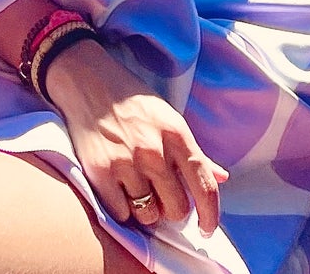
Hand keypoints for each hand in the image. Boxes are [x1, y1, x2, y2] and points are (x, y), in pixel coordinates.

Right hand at [42, 38, 226, 234]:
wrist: (87, 81)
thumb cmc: (131, 101)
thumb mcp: (168, 117)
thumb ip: (194, 152)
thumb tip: (222, 177)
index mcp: (176, 134)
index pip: (204, 186)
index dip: (210, 215)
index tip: (206, 228)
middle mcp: (154, 151)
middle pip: (177, 208)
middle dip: (172, 208)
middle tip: (160, 194)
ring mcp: (127, 163)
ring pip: (149, 216)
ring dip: (146, 210)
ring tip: (137, 189)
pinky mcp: (101, 173)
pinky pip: (122, 214)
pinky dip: (122, 208)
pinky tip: (118, 188)